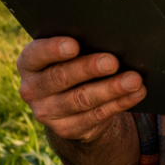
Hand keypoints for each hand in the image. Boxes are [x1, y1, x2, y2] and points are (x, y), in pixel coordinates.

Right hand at [17, 37, 146, 143]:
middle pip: (61, 77)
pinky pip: (96, 116)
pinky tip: (135, 93)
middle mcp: (33, 89)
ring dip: (111, 88)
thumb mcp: (67, 51)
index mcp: (29, 63)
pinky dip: (119, 102)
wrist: (68, 100)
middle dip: (89, 68)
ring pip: (81, 99)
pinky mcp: (67, 129)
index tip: (74, 44)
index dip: (53, 49)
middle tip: (112, 61)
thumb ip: (78, 42)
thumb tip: (107, 34)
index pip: (35, 54)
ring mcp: (48, 112)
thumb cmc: (72, 61)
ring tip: (133, 79)